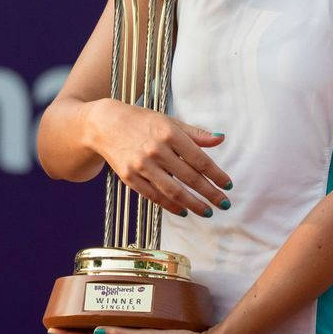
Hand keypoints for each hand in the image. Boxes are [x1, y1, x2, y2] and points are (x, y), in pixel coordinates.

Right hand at [86, 101, 231, 217]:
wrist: (104, 125)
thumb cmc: (141, 121)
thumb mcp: (169, 121)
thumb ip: (195, 133)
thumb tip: (220, 138)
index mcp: (169, 134)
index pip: (199, 159)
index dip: (216, 174)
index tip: (228, 184)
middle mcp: (156, 150)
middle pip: (189, 178)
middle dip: (210, 193)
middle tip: (224, 204)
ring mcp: (141, 166)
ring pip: (173, 191)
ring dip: (193, 204)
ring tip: (207, 211)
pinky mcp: (129, 177)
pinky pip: (154, 196)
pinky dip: (170, 206)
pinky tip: (183, 211)